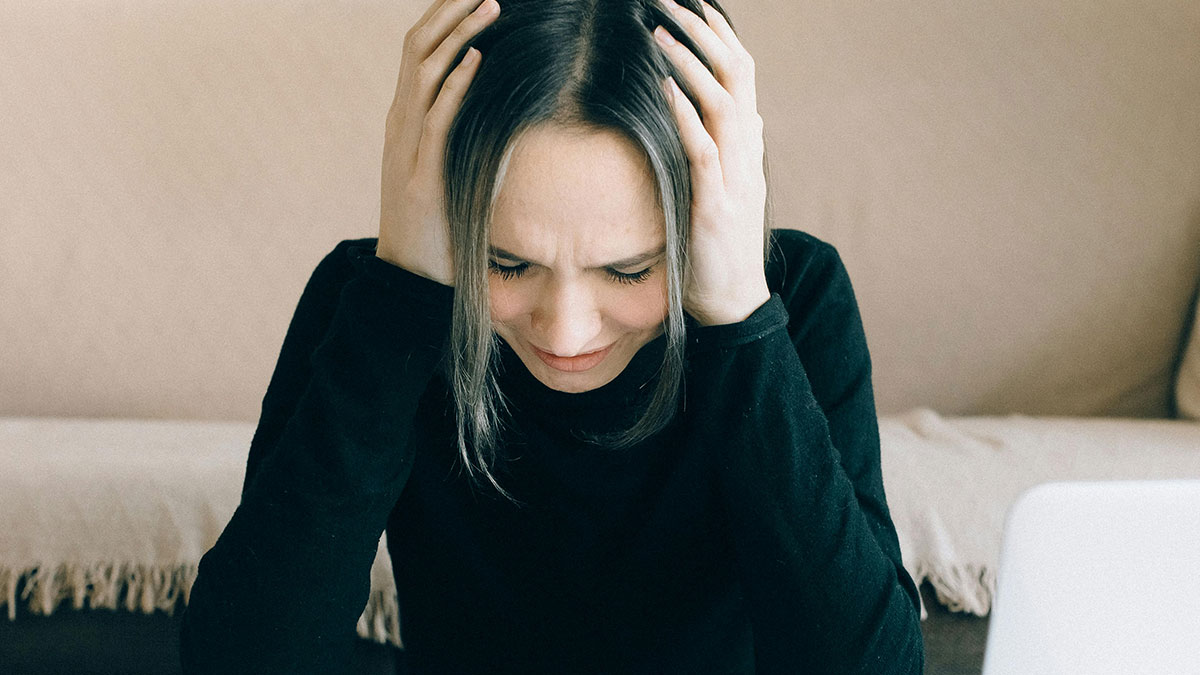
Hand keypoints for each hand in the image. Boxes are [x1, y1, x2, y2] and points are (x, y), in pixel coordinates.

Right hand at [376, 0, 500, 285]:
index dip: (444, 17)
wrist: (411, 275)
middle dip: (450, 11)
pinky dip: (456, 84)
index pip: (419, 51)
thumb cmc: (438, 221)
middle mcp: (400, 123)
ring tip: (491, 5)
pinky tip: (479, 59)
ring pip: (425, 72)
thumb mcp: (446, 166)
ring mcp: (407, 147)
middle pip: (418, 48)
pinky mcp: (421, 174)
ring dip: (460, 34)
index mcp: (405, 118)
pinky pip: (437, 118)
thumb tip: (497, 107)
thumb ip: (460, 134)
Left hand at [655, 0, 769, 325]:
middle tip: (669, 1)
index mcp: (748, 146)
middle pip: (736, 74)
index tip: (693, 4)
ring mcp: (737, 178)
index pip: (741, 74)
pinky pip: (704, 149)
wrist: (733, 301)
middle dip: (703, 32)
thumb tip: (748, 115)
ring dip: (689, 62)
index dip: (719, 36)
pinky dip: (685, 114)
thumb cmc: (721, 246)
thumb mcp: (732, 189)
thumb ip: (737, 150)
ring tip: (657, 31)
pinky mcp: (718, 205)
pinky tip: (663, 86)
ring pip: (722, 102)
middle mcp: (748, 153)